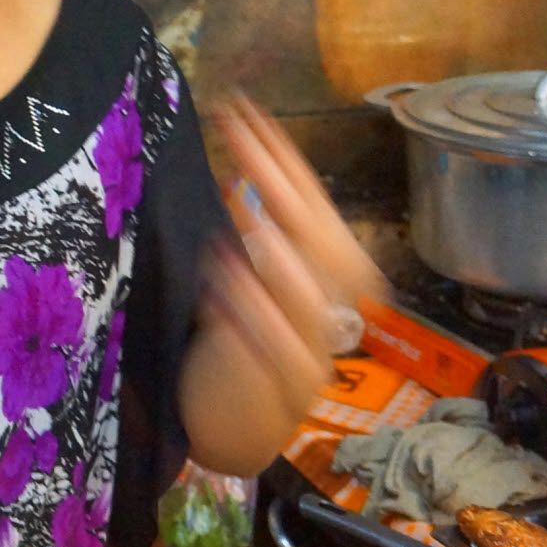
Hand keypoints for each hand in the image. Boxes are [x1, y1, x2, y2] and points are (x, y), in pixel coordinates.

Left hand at [189, 97, 386, 465]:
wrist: (235, 434)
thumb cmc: (238, 350)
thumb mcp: (243, 289)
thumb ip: (250, 243)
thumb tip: (240, 177)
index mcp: (322, 286)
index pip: (314, 210)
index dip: (285, 162)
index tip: (246, 112)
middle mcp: (326, 317)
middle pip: (322, 246)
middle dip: (281, 188)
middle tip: (238, 140)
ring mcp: (307, 358)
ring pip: (310, 303)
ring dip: (277, 258)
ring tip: (247, 219)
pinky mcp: (276, 395)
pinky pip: (276, 352)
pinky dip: (251, 316)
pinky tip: (220, 286)